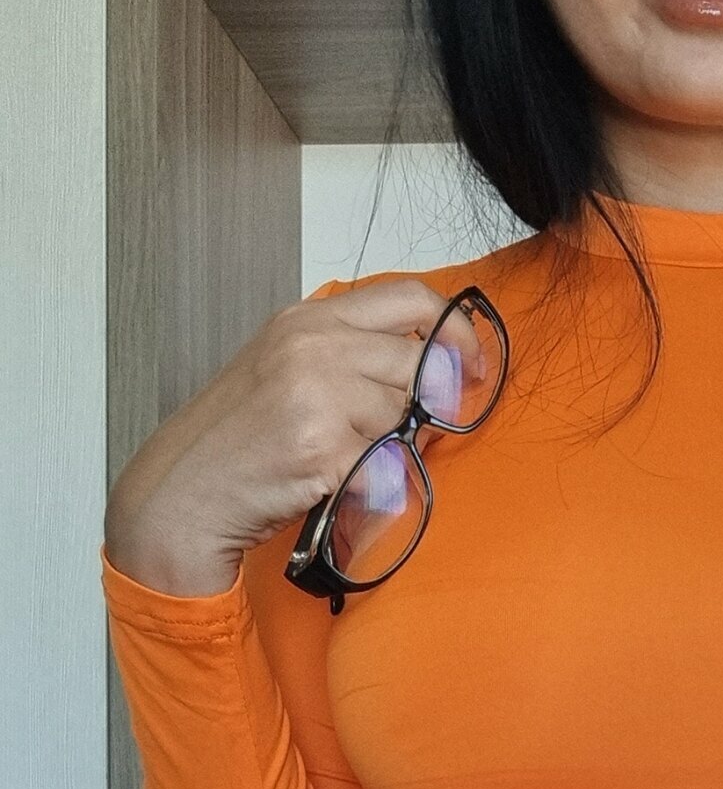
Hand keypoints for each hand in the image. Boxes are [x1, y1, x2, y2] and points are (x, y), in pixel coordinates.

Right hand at [103, 279, 487, 598]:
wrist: (185, 490)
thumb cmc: (239, 438)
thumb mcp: (289, 368)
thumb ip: (354, 356)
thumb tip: (437, 367)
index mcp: (310, 319)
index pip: (409, 297)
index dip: (455, 329)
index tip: (470, 363)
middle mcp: (314, 346)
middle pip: (419, 362)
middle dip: (422, 404)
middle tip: (395, 432)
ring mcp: (318, 395)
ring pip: (405, 416)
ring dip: (390, 445)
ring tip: (343, 455)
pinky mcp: (323, 448)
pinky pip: (386, 465)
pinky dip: (372, 482)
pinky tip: (334, 481)